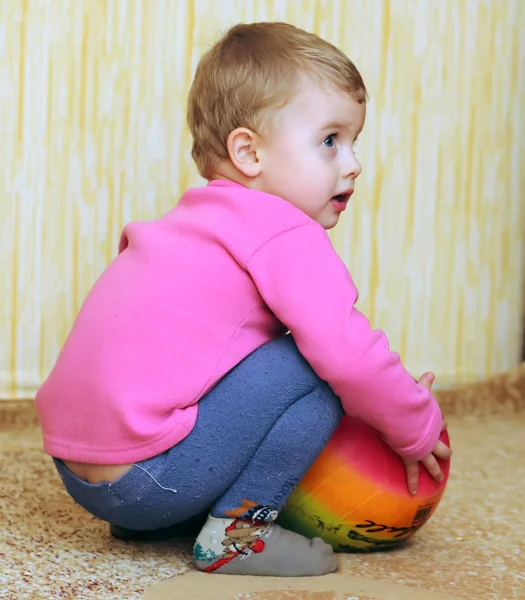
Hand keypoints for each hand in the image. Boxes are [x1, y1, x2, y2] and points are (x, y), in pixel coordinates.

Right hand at [403, 372, 451, 494]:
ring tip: (437, 477)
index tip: (442, 424)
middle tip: (446, 453)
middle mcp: (430, 439)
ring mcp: (422, 451)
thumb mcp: (420, 393)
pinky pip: (411, 472)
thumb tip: (431, 372)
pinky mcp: (411, 458)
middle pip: (442, 448)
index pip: (440, 425)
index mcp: (432, 424)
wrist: (405, 420)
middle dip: (444, 451)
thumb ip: (425, 384)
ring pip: (432, 463)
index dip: (441, 425)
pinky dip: (412, 482)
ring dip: (435, 470)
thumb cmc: (412, 405)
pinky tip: (413, 492)